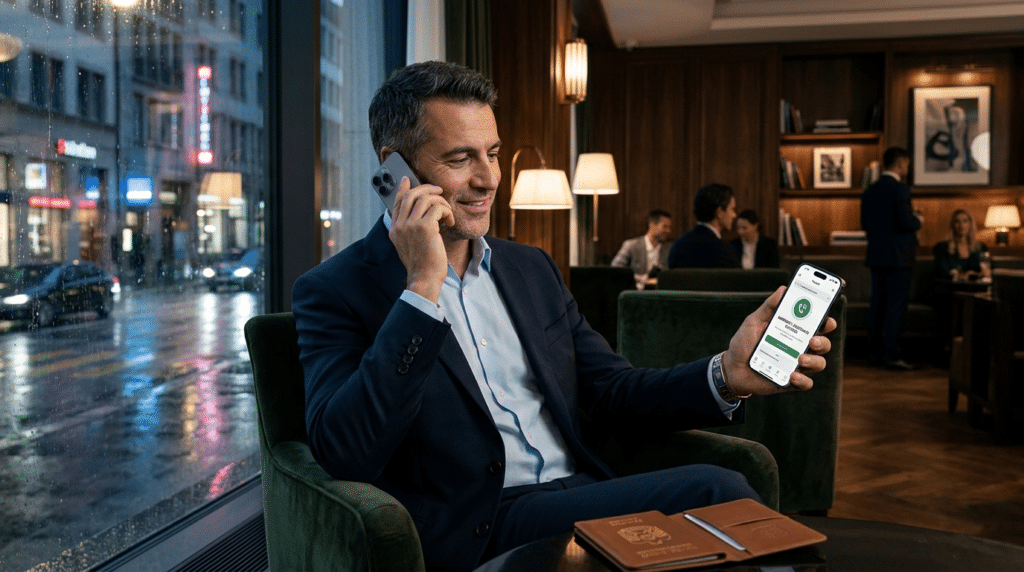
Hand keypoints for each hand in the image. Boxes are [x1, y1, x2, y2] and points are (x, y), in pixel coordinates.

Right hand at [388, 176, 453, 303]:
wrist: (424, 278)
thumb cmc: (422, 264)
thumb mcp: (410, 245)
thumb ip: (410, 228)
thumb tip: (419, 212)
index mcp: (395, 229)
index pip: (397, 201)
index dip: (403, 188)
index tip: (408, 179)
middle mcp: (400, 225)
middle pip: (412, 194)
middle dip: (428, 188)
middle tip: (440, 191)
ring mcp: (411, 225)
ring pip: (427, 198)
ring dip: (442, 203)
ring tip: (447, 215)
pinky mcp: (425, 227)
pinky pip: (438, 207)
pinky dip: (447, 211)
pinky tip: (449, 222)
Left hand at [720, 286, 835, 396]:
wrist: (731, 368)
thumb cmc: (744, 343)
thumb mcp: (753, 322)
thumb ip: (768, 307)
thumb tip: (783, 289)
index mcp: (793, 332)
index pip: (816, 326)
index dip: (826, 322)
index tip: (827, 319)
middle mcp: (798, 348)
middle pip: (822, 344)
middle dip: (822, 341)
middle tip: (811, 340)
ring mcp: (796, 365)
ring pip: (819, 363)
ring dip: (814, 361)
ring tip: (800, 359)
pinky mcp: (791, 382)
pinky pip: (806, 383)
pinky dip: (802, 380)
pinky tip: (792, 375)